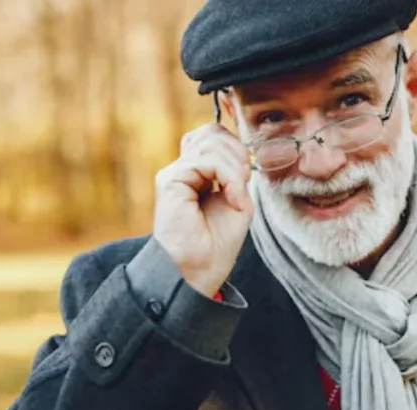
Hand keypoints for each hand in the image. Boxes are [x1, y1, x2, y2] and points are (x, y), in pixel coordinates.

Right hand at [153, 123, 253, 297]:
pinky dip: (228, 177)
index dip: (236, 147)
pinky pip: (207, 161)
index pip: (214, 137)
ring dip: (234, 167)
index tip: (246, 177)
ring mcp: (175, 173)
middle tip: (243, 183)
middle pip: (212, 132)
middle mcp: (182, 170)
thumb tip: (242, 153)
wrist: (199, 270)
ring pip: (211, 142)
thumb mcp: (237, 201)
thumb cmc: (217, 243)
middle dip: (238, 152)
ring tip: (237, 195)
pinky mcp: (171, 180)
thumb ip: (237, 175)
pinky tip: (232, 199)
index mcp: (196, 174)